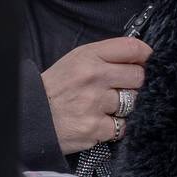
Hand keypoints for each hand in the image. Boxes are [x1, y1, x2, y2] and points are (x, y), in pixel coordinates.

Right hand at [41, 37, 149, 154]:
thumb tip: (140, 59)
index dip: (144, 56)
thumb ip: (105, 56)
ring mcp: (95, 103)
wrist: (32, 117)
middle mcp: (93, 77)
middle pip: (138, 76)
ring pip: (132, 103)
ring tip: (103, 107)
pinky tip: (99, 122)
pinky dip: (113, 127)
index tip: (144, 62)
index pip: (131, 48)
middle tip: (118, 89)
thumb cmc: (56, 87)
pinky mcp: (96, 128)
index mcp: (88, 56)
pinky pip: (122, 126)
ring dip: (123, 107)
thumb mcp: (75, 60)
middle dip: (133, 84)